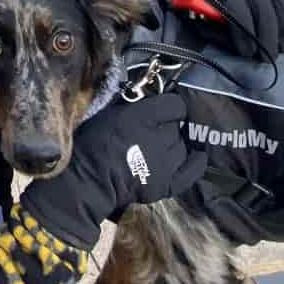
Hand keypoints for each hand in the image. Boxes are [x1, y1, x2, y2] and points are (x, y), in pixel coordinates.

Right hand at [20, 92, 205, 248]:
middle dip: (169, 127)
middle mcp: (160, 137)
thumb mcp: (109, 113)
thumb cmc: (91, 144)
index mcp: (143, 117)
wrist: (87, 181)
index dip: (171, 106)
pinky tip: (196, 156)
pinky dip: (195, 163)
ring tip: (160, 149)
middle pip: (178, 127)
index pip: (175, 105)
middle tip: (154, 131)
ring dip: (174, 145)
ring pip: (182, 147)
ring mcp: (166, 163)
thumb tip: (148, 98)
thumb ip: (132, 105)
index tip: (165, 110)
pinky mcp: (167, 185)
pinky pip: (191, 171)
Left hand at [210, 0, 283, 59]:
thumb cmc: (213, 3)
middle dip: (267, 36)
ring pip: (280, 3)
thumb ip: (211, 26)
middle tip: (269, 58)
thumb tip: (209, 35)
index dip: (243, 34)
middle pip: (263, 9)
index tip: (247, 53)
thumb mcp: (205, 12)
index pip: (238, 10)